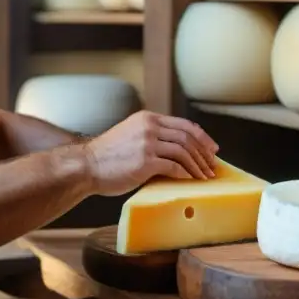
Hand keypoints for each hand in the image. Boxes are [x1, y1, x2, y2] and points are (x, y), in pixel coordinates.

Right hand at [82, 111, 219, 196]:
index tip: (212, 149)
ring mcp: (147, 143)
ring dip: (198, 166)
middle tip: (213, 166)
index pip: (183, 124)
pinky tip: (191, 180)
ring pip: (184, 152)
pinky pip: (174, 167)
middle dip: (204, 153)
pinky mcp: (145, 161)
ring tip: (205, 176)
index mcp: (147, 118)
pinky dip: (186, 174)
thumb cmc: (107, 157)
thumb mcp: (130, 135)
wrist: (86, 166)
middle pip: (187, 137)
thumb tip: (176, 151)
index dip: (202, 137)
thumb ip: (151, 137)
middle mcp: (149, 127)